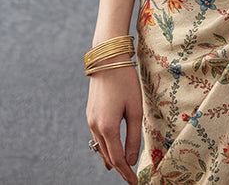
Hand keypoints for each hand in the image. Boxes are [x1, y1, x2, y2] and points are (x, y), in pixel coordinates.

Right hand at [87, 63, 141, 183]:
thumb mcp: (135, 109)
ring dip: (112, 158)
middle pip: (108, 156)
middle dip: (120, 168)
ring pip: (101, 148)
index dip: (126, 173)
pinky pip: (98, 137)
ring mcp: (90, 120)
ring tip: (123, 169)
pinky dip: (106, 147)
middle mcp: (95, 127)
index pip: (118, 159)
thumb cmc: (125, 81)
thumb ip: (133, 136)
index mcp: (107, 128)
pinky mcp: (90, 114)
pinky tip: (112, 149)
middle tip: (131, 178)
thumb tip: (131, 160)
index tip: (135, 183)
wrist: (107, 59)